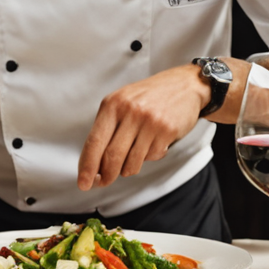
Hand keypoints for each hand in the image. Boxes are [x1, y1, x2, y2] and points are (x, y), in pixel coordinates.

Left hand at [77, 64, 208, 191]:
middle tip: (104, 182)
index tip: (83, 182)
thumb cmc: (149, 96)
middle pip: (112, 156)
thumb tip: (94, 162)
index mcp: (112, 104)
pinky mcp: (167, 130)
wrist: (185, 85)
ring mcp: (149, 121)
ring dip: (128, 168)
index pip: (94, 142)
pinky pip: (151, 157)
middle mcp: (130, 111)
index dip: (87, 166)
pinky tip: (152, 143)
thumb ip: (107, 127)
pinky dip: (148, 157)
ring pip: (131, 161)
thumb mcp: (122, 102)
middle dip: (106, 175)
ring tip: (132, 158)